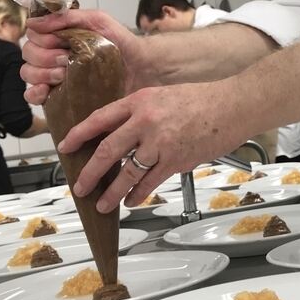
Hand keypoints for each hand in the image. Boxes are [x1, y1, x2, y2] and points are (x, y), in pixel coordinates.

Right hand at [21, 9, 149, 103]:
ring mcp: (55, 76)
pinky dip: (34, 93)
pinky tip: (47, 90)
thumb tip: (33, 22)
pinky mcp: (59, 97)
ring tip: (64, 74)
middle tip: (66, 59)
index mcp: (60, 36)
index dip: (42, 38)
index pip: (33, 34)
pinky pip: (32, 96)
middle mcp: (53, 55)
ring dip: (42, 73)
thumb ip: (68, 17)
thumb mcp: (99, 21)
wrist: (141, 69)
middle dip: (44, 56)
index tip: (60, 42)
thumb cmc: (122, 43)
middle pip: (28, 54)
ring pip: (28, 73)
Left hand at [61, 81, 248, 212]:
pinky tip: (131, 201)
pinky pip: (149, 182)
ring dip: (112, 192)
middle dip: (90, 173)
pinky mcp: (176, 160)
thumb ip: (143, 112)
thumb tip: (125, 134)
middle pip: (107, 151)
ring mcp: (160, 142)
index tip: (66, 145)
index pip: (99, 118)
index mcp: (140, 101)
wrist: (234, 106)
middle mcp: (145, 121)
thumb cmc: (205, 99)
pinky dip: (138, 194)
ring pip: (126, 173)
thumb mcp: (165, 95)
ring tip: (103, 204)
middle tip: (80, 187)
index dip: (79, 134)